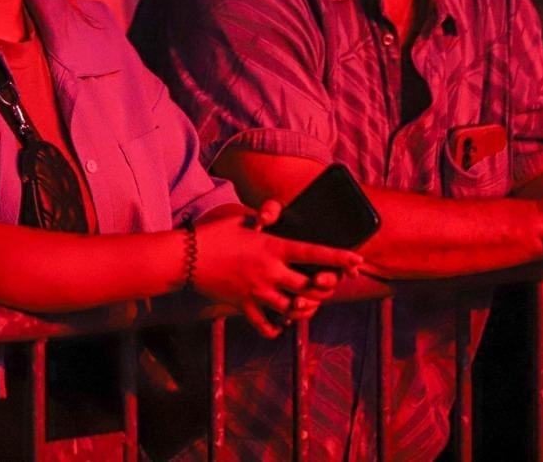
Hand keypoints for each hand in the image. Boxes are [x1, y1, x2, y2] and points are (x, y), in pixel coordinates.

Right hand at [192, 200, 362, 337]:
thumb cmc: (214, 234)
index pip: (313, 253)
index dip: (338, 258)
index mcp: (272, 248)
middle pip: (310, 288)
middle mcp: (269, 272)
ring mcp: (257, 292)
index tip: (357, 261)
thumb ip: (264, 216)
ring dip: (303, 309)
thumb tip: (274, 214)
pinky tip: (280, 324)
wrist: (186, 258)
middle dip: (324, 289)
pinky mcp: (243, 306)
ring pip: (292, 309)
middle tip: (327, 286)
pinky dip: (276, 328)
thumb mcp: (241, 219)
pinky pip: (266, 326)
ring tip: (305, 305)